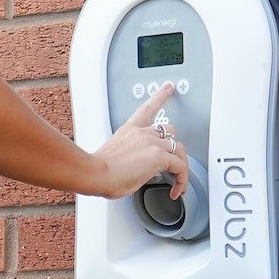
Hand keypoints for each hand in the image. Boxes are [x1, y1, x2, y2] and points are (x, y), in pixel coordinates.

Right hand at [90, 81, 188, 199]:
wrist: (95, 173)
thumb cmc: (98, 170)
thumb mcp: (113, 157)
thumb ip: (127, 157)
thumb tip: (134, 170)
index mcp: (129, 130)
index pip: (147, 108)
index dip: (160, 96)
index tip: (168, 87)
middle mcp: (142, 132)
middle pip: (170, 131)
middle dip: (174, 147)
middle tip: (174, 164)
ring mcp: (152, 142)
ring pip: (179, 149)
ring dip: (181, 166)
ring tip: (178, 183)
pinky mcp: (159, 156)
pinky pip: (181, 167)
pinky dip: (182, 180)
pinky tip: (177, 190)